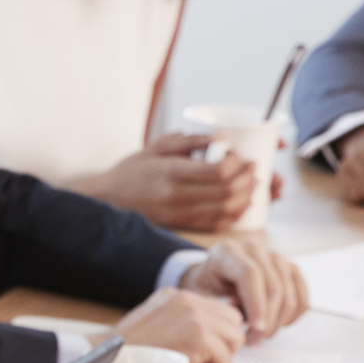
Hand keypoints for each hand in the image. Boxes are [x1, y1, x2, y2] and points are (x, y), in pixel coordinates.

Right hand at [92, 130, 253, 231]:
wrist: (109, 200)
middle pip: (227, 191)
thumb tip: (221, 137)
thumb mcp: (157, 147)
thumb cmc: (133, 171)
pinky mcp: (181, 225)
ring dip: (246, 197)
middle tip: (254, 168)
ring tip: (252, 184)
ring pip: (226, 209)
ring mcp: (180, 214)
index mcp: (172, 172)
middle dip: (247, 179)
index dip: (236, 164)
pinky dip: (234, 214)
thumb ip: (190, 141)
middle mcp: (178, 195)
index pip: (217, 171)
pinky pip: (216, 224)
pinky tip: (241, 204)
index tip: (240, 155)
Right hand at [111, 285, 250, 362]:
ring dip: (219, 358)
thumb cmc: (129, 348)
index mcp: (179, 296)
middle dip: (225, 343)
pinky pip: (225, 359)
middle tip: (204, 358)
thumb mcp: (156, 321)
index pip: (221, 309)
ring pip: (235, 339)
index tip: (206, 348)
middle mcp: (190, 301)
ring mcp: (196, 317)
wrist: (111, 356)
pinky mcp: (199, 337)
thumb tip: (217, 337)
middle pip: (234, 321)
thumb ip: (183, 321)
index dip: (219, 332)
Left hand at [183, 237, 306, 338]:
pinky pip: (302, 297)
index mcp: (228, 252)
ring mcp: (276, 257)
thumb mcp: (201, 296)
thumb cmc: (207, 288)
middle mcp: (255, 249)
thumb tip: (240, 316)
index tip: (255, 330)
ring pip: (289, 295)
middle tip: (253, 341)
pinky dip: (292, 317)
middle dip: (267, 321)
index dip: (256, 304)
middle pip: (273, 288)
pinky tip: (276, 325)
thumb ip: (218, 305)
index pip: (250, 274)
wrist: (215, 275)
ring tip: (260, 335)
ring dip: (278, 322)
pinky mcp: (290, 268)